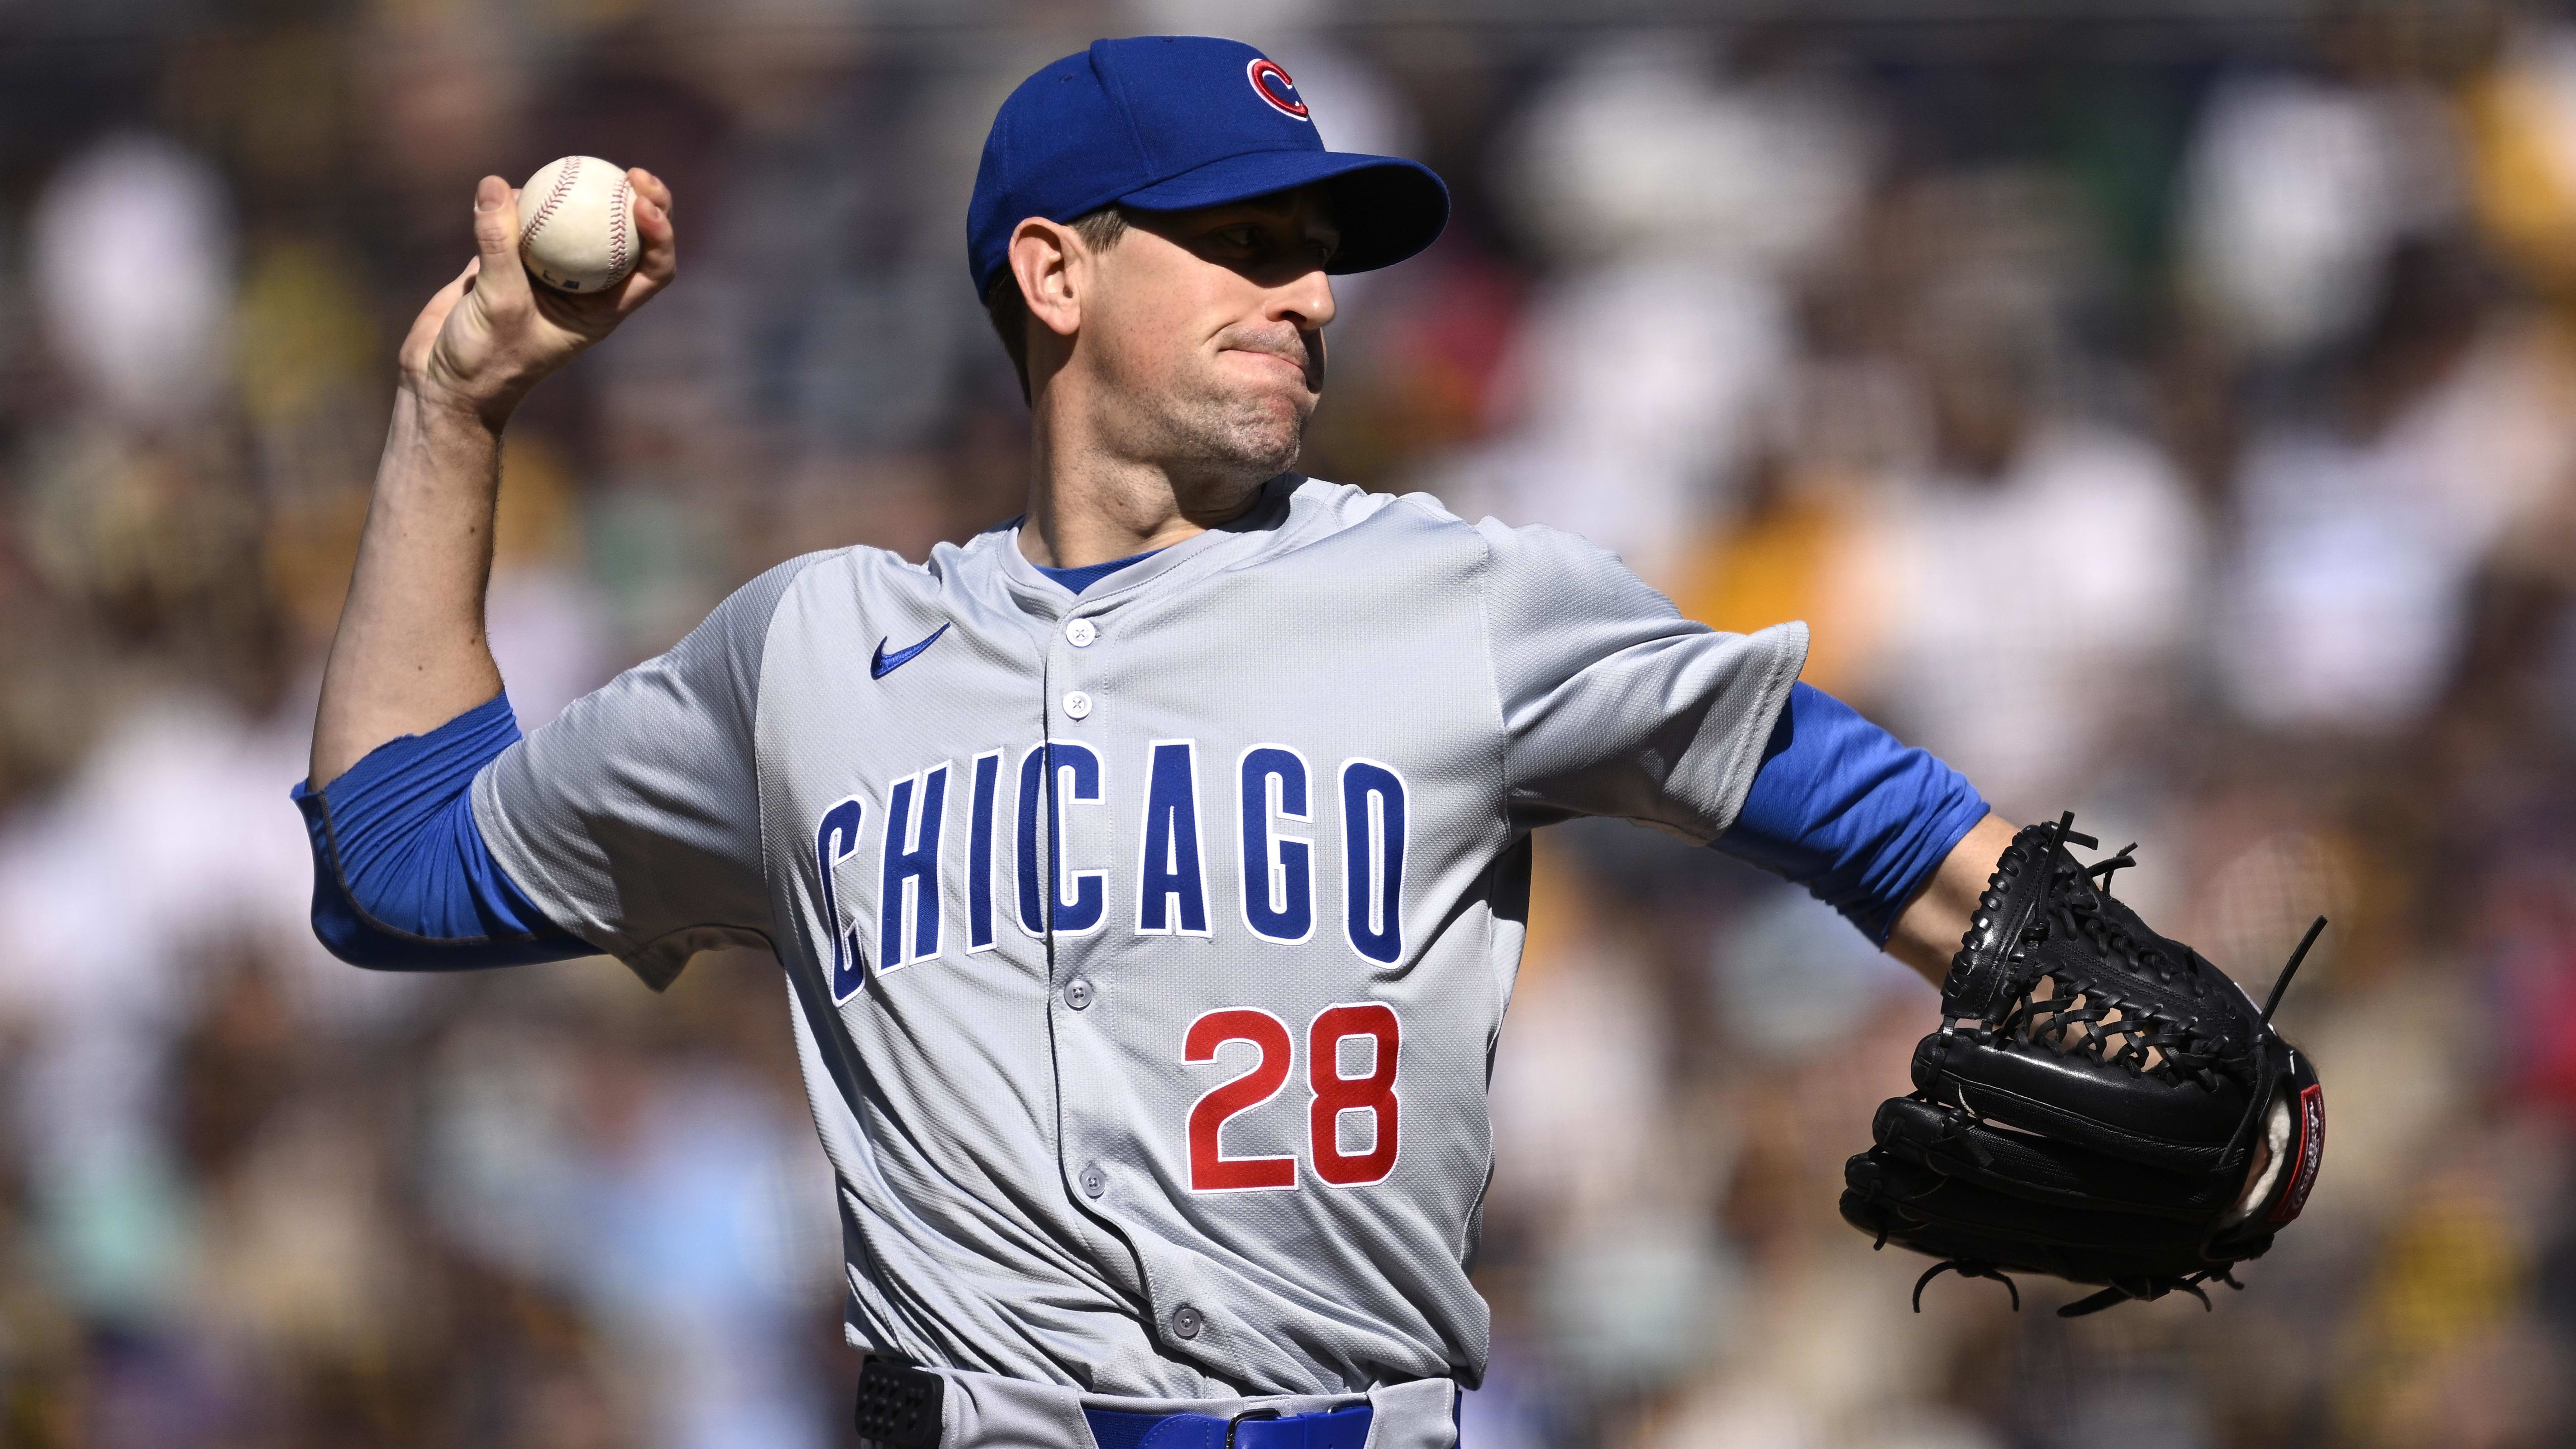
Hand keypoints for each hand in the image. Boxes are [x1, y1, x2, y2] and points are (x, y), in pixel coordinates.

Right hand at [398, 168, 676, 427]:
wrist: (444, 381)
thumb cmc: (485, 359)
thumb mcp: (496, 301)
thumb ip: (498, 243)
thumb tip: (496, 184)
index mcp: (602, 310)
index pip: (653, 271)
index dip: (661, 236)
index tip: (643, 204)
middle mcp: (583, 289)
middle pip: (626, 239)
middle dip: (638, 203)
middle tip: (629, 172)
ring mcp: (547, 274)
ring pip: (575, 226)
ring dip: (577, 197)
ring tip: (567, 170)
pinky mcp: (509, 263)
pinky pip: (523, 225)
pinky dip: (519, 204)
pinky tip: (505, 187)